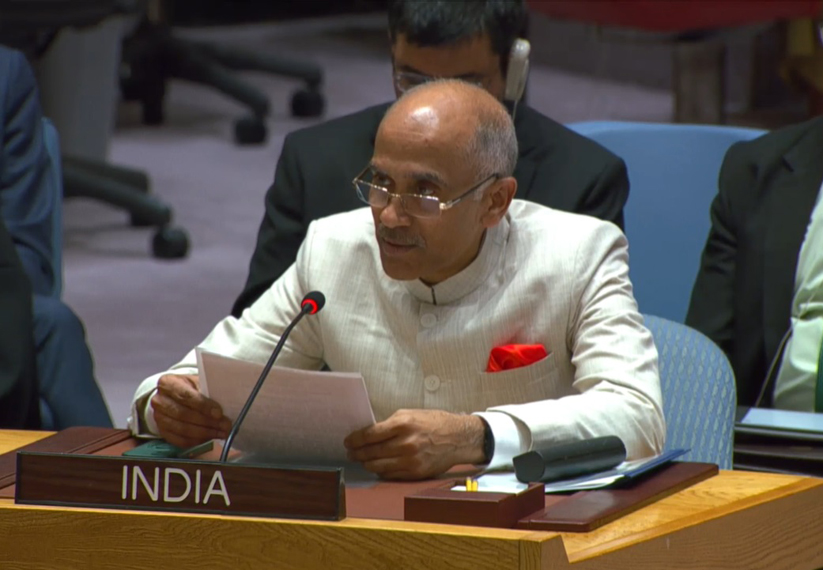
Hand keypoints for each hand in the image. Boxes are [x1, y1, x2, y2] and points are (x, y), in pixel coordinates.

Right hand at [150, 374, 231, 448]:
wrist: (175, 396)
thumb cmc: (190, 387)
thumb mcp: (198, 381)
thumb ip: (207, 390)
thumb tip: (224, 403)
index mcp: (168, 383)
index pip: (186, 396)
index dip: (204, 406)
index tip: (219, 413)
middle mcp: (159, 401)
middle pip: (184, 414)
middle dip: (207, 422)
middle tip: (225, 425)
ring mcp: (159, 418)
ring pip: (183, 430)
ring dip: (205, 433)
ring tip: (221, 433)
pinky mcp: (163, 432)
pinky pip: (181, 441)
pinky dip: (197, 441)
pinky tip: (210, 437)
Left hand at [344, 409, 484, 479]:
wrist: (457, 438)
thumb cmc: (433, 423)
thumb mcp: (410, 414)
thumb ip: (389, 424)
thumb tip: (369, 434)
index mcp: (403, 424)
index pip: (370, 435)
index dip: (355, 439)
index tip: (348, 441)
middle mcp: (406, 443)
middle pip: (371, 452)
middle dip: (357, 453)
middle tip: (351, 452)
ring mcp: (410, 460)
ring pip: (377, 466)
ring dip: (366, 463)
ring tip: (362, 460)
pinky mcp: (415, 472)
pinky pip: (390, 474)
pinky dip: (381, 470)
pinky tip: (377, 466)